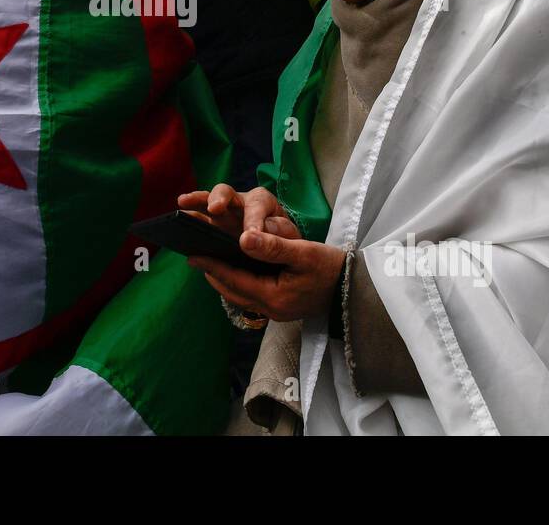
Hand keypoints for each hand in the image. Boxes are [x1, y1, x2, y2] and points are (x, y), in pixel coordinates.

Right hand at [177, 184, 298, 239]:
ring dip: (197, 201)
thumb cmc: (286, 246)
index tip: (249, 237)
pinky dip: (189, 218)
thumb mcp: (293, 242)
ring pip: (207, 202)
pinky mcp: (211, 228)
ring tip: (183, 202)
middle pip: (227, 192)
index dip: (253, 219)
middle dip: (221, 198)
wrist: (280, 259)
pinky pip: (198, 220)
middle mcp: (239, 204)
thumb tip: (257, 235)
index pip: (258, 205)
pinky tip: (177, 223)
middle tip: (215, 208)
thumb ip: (280, 238)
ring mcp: (222, 215)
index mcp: (263, 203)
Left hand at [189, 228, 345, 321]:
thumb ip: (273, 246)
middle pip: (232, 292)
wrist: (355, 290)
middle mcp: (271, 308)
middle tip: (196, 256)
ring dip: (225, 279)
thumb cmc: (332, 268)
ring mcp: (276, 311)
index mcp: (273, 296)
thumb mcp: (304, 252)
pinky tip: (237, 270)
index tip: (193, 253)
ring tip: (211, 262)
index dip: (212, 265)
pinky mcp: (282, 307)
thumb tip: (242, 237)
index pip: (233, 279)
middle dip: (214, 273)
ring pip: (241, 296)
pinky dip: (239, 283)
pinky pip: (251, 296)